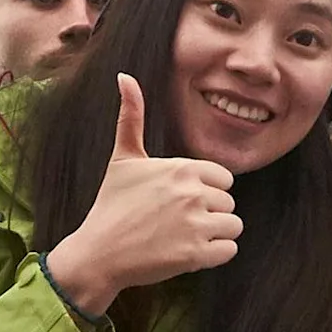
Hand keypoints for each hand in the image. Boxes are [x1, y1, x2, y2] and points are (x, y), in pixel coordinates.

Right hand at [42, 79, 240, 315]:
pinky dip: (214, 254)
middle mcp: (192, 193)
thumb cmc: (111, 205)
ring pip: (233, 226)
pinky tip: (189, 252)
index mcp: (182, 168)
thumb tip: (124, 76)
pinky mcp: (195, 255)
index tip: (180, 201)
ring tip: (185, 237)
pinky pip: (229, 250)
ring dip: (214, 234)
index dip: (205, 191)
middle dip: (209, 213)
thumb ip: (131, 117)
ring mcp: (195, 225)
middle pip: (228, 202)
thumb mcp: (123, 159)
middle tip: (177, 222)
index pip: (223, 178)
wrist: (98, 254)